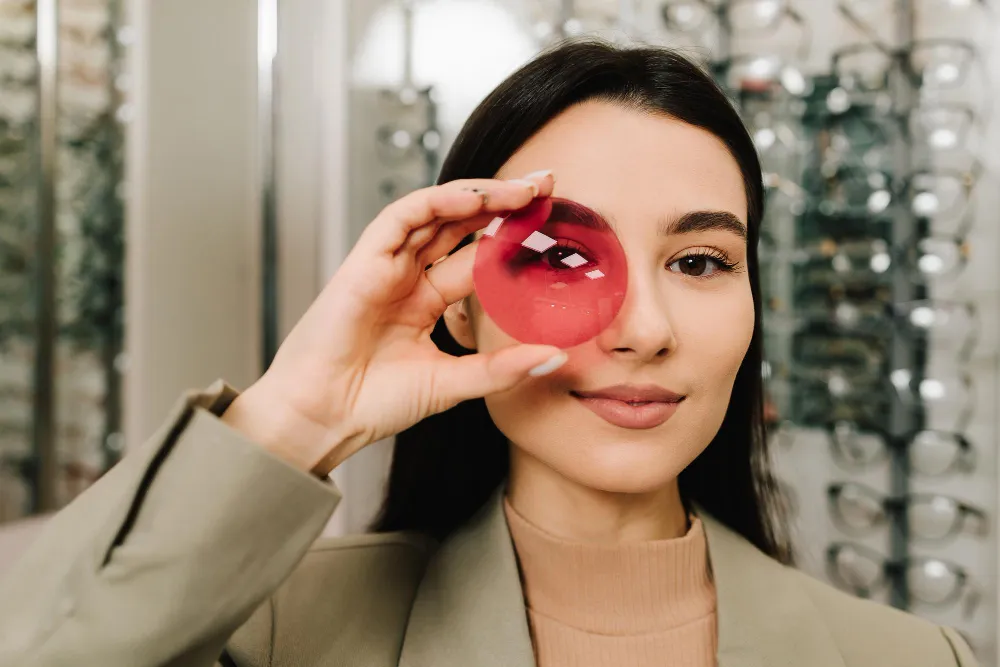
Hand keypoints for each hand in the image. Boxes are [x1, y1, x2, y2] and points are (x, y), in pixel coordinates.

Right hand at [222, 171, 565, 475]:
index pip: (477, 257)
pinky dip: (437, 202)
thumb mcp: (455, 383)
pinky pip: (401, 217)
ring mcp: (386, 266)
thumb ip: (502, 367)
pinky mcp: (363, 261)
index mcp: (427, 301)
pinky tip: (475, 199)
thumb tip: (554, 355)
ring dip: (479, 195)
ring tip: (523, 187)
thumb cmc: (375, 403)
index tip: (551, 222)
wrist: (324, 417)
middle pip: (460, 225)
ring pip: (435, 213)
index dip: (512, 237)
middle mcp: (408, 277)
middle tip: (546, 185)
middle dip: (503, 202)